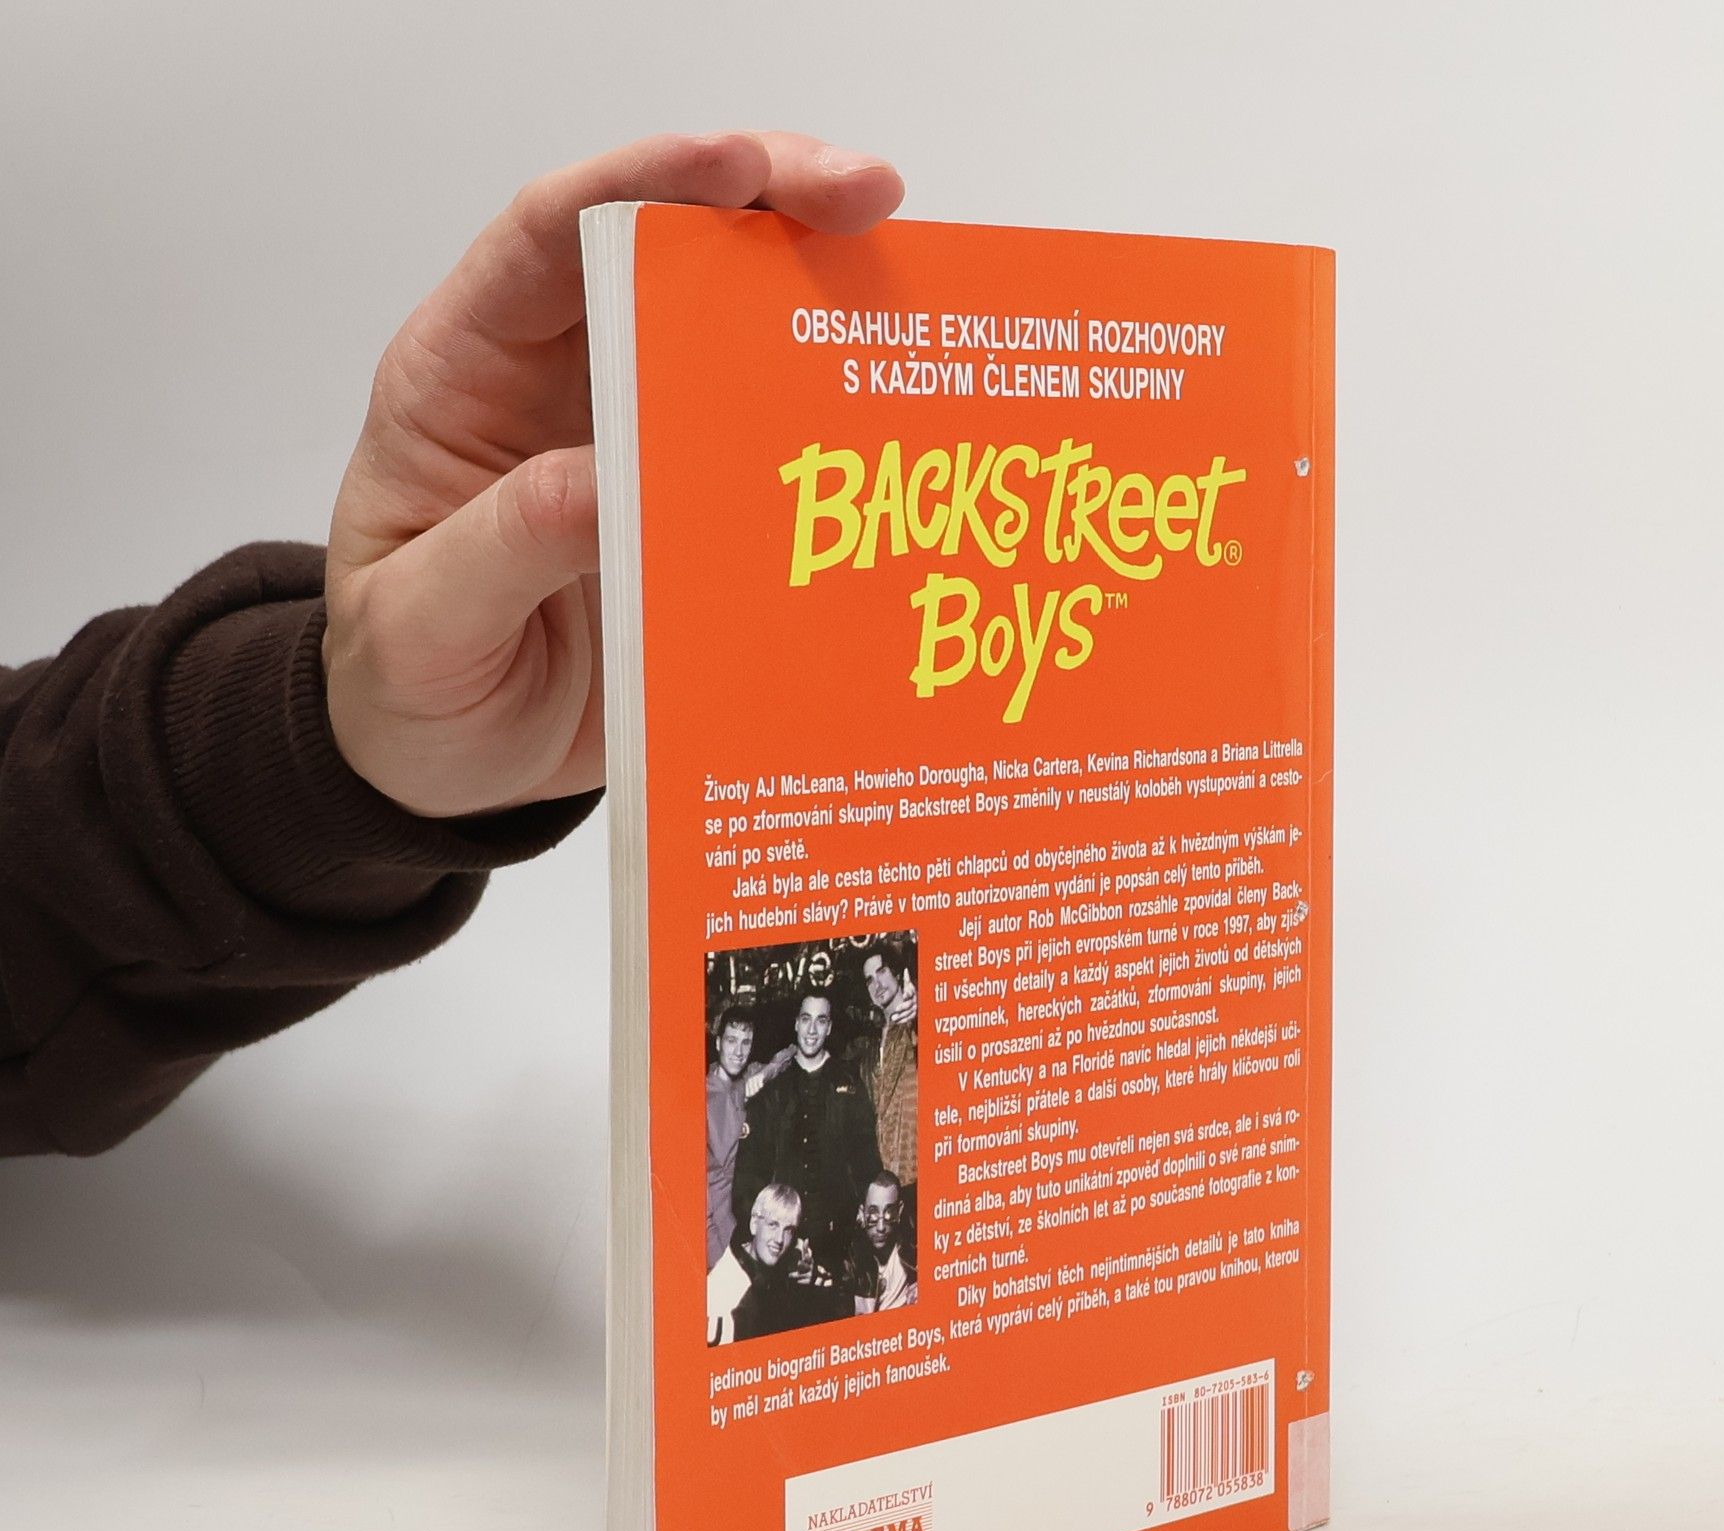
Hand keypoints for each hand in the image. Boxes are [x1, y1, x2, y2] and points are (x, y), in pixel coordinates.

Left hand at [321, 132, 903, 817]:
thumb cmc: (403, 684)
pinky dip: (834, 433)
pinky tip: (898, 427)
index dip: (643, 180)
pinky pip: (769, 456)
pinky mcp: (693, 516)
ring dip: (821, 303)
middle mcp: (558, 386)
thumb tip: (604, 484)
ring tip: (914, 285)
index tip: (738, 164)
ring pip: (733, 339)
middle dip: (769, 204)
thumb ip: (499, 551)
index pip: (548, 239)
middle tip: (869, 196)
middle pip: (664, 254)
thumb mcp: (421, 627)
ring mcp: (635, 448)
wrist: (446, 768)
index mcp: (467, 378)